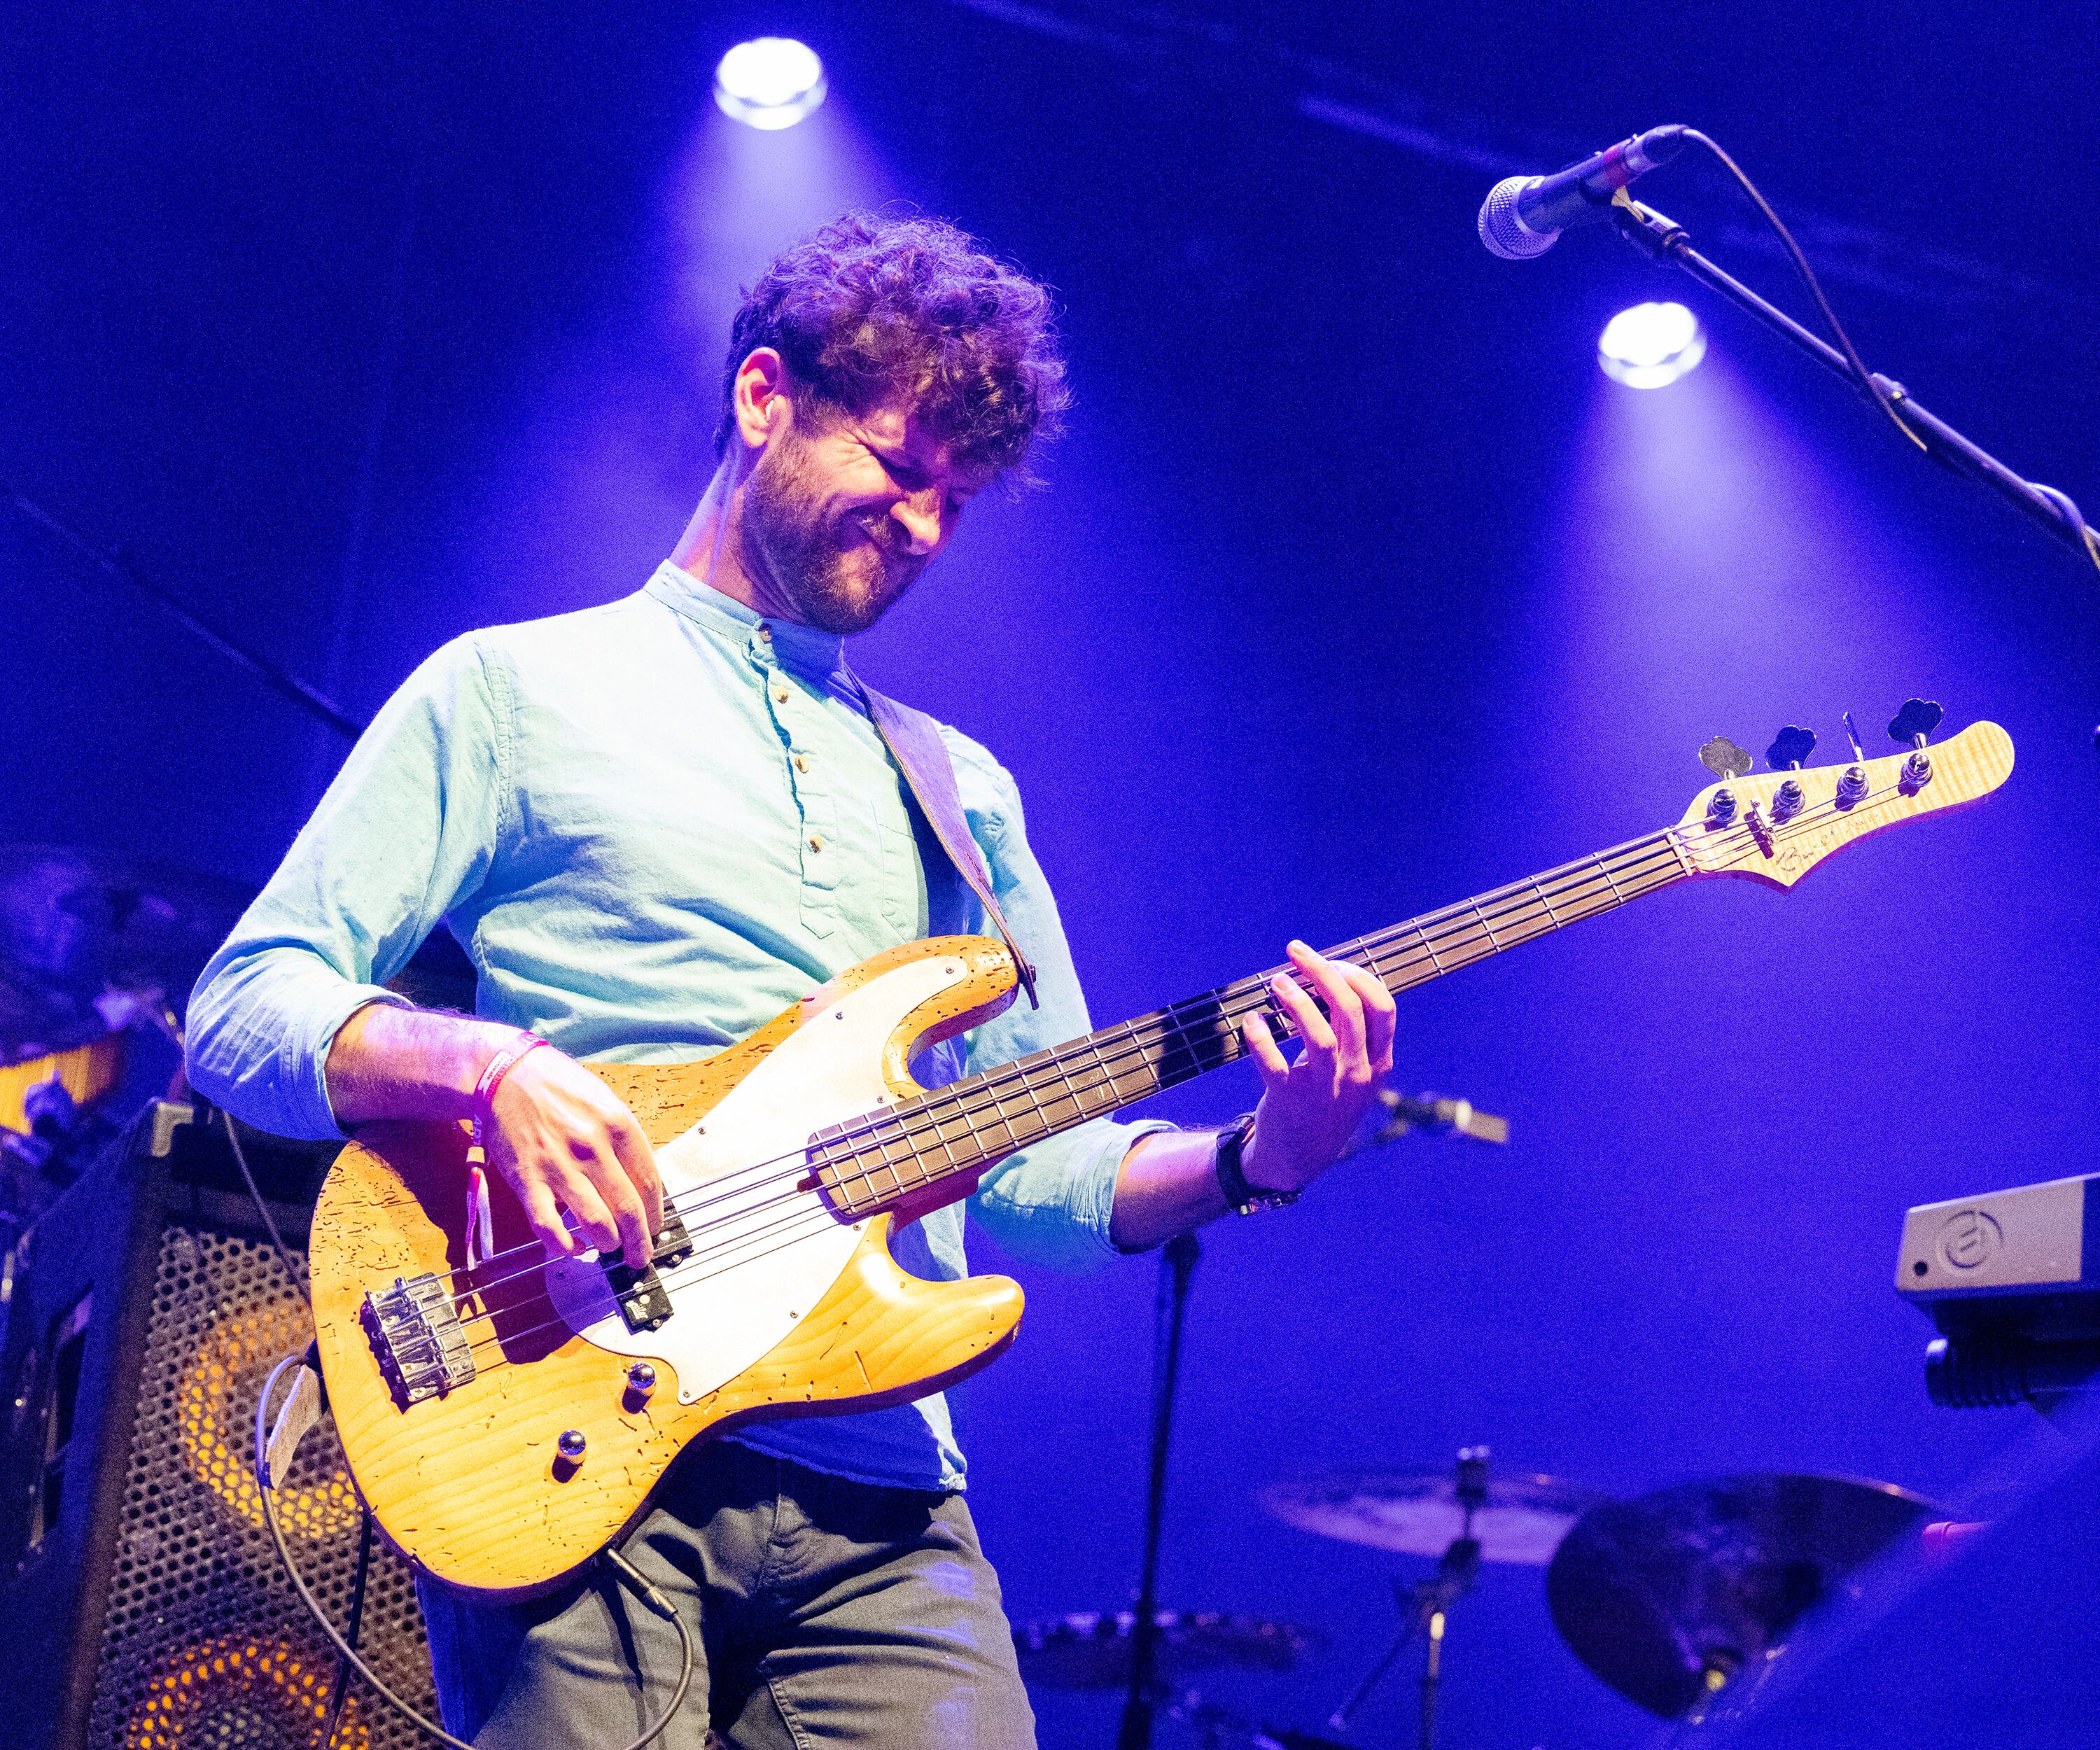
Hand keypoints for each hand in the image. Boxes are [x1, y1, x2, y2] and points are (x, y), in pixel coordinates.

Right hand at [484, 1048, 663, 1268]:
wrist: (505, 1074)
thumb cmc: (558, 1085)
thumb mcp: (604, 1100)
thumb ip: (623, 1138)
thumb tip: (640, 1179)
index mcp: (618, 1125)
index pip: (649, 1182)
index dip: (656, 1213)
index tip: (655, 1227)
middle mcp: (593, 1148)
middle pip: (628, 1209)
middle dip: (638, 1241)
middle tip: (640, 1256)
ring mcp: (559, 1166)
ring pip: (596, 1223)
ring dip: (608, 1244)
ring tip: (609, 1248)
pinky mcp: (528, 1180)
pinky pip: (548, 1227)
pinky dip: (564, 1246)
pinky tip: (574, 1249)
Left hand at [1238, 940, 1396, 1193]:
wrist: (1299, 1158)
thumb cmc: (1325, 1102)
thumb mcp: (1352, 1072)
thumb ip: (1351, 1034)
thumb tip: (1329, 976)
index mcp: (1376, 1064)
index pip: (1382, 1008)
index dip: (1358, 975)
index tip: (1333, 961)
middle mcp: (1355, 1075)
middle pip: (1349, 1010)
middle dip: (1323, 972)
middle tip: (1296, 951)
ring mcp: (1324, 1089)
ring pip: (1319, 1035)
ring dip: (1297, 1001)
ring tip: (1277, 981)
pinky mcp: (1289, 1101)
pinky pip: (1273, 1064)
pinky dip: (1260, 1039)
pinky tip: (1251, 1021)